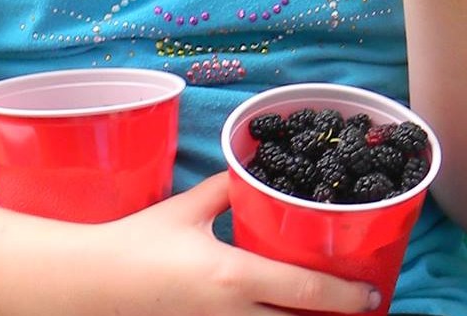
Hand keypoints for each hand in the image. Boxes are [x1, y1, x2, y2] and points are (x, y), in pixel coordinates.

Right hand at [102, 174, 379, 314]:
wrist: (93, 284)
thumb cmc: (139, 243)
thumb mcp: (189, 208)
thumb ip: (229, 188)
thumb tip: (257, 166)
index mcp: (233, 276)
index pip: (304, 291)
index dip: (346, 296)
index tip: (373, 294)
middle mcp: (231, 314)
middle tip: (363, 306)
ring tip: (330, 313)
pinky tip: (285, 313)